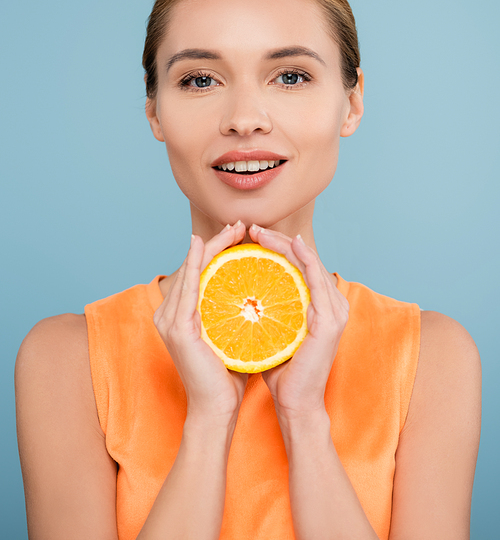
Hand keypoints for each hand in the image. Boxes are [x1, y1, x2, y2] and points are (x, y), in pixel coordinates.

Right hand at [154, 222, 247, 423]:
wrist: (217, 410)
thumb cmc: (228, 376)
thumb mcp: (233, 336)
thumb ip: (238, 315)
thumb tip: (261, 294)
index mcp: (181, 314)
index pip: (201, 271)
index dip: (218, 248)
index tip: (242, 234)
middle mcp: (169, 313)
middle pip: (195, 265)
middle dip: (217, 241)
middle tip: (240, 224)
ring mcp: (170, 320)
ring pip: (192, 270)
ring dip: (211, 246)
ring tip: (233, 229)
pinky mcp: (176, 327)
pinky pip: (189, 287)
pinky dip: (195, 265)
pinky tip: (205, 247)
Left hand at [249, 225, 348, 421]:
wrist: (294, 404)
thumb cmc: (281, 371)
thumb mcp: (270, 332)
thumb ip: (264, 312)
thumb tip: (237, 291)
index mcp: (320, 305)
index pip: (298, 265)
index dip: (277, 246)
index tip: (249, 237)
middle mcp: (333, 304)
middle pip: (305, 258)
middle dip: (278, 240)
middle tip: (252, 228)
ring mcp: (335, 311)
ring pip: (310, 262)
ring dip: (285, 244)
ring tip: (260, 233)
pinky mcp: (330, 321)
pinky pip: (317, 280)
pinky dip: (304, 259)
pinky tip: (290, 246)